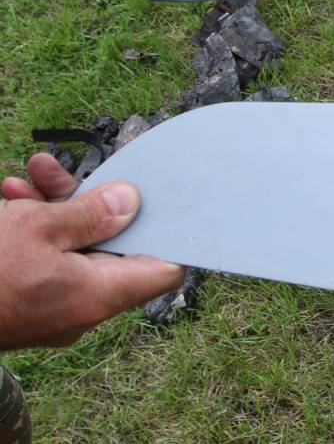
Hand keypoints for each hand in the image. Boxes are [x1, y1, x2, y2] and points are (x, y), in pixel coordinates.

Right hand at [0, 153, 184, 348]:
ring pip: (71, 248)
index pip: (163, 270)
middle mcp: (82, 308)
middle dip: (92, 203)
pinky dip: (32, 228)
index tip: (170, 202)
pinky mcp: (25, 301)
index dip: (173, 234)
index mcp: (99, 296)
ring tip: (31, 173)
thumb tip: (130, 202)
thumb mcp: (37, 228)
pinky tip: (10, 195)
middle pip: (110, 248)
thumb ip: (90, 214)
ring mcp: (52, 308)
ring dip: (53, 206)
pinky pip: (43, 261)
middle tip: (71, 171)